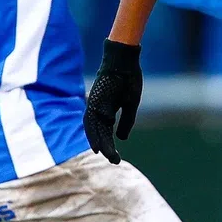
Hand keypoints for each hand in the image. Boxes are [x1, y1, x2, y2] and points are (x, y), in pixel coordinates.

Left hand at [84, 40, 142, 162]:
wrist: (124, 61)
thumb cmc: (128, 79)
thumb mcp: (130, 104)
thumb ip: (126, 121)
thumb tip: (121, 139)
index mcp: (107, 110)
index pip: (106, 131)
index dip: (110, 144)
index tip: (116, 157)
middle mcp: (98, 109)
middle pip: (99, 132)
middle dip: (106, 147)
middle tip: (115, 161)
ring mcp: (95, 105)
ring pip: (93, 129)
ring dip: (99, 144)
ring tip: (105, 157)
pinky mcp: (94, 101)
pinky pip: (90, 121)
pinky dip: (92, 134)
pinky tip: (96, 146)